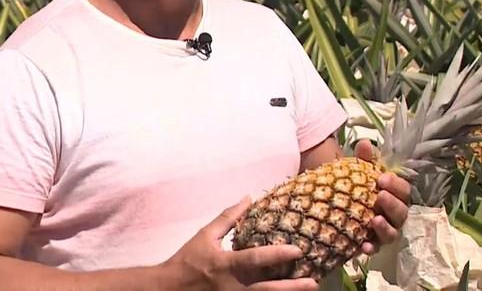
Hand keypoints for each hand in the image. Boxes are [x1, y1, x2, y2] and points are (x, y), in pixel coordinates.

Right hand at [164, 197, 318, 289]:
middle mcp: (232, 287)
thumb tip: (248, 198)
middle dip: (291, 287)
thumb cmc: (187, 261)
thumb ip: (227, 218)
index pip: (255, 259)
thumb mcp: (205, 236)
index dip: (277, 255)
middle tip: (313, 281)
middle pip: (266, 289)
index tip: (298, 251)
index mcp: (225, 265)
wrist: (168, 290)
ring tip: (309, 289)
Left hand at [355, 139, 410, 254]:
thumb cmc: (356, 186)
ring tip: (375, 220)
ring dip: (385, 227)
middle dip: (393, 203)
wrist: (337, 205)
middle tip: (380, 195)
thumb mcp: (359, 170)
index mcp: (394, 194)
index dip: (396, 184)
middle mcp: (393, 214)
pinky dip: (371, 248)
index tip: (381, 178)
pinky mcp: (371, 244)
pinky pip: (375, 249)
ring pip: (392, 233)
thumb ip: (364, 158)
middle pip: (402, 212)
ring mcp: (384, 231)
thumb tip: (365, 143)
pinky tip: (364, 246)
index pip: (404, 190)